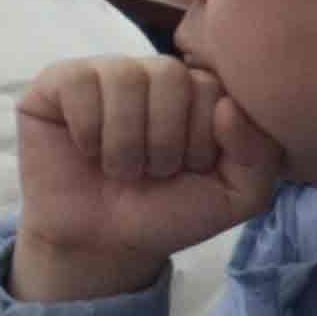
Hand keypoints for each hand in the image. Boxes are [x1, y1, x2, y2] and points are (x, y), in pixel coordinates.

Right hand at [10, 51, 278, 302]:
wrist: (104, 242)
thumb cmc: (169, 212)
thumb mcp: (238, 196)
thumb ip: (259, 155)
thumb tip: (227, 106)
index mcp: (199, 91)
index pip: (212, 85)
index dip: (203, 138)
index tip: (188, 171)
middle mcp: (153, 75)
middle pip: (170, 74)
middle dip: (164, 141)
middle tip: (151, 172)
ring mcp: (104, 73)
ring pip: (125, 77)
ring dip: (125, 141)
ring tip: (119, 168)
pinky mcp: (57, 83)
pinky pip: (78, 82)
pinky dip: (86, 128)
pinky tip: (86, 149)